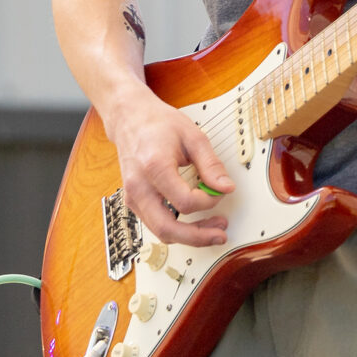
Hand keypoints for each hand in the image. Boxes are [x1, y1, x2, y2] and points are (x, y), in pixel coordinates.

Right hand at [106, 84, 234, 246]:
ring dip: (188, 236)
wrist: (131, 119)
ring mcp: (133, 196)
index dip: (208, 202)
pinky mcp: (133, 201)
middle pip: (167, 228)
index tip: (219, 193)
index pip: (184, 202)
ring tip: (211, 230)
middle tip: (220, 234)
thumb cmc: (158, 124)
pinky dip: (176, 229)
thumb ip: (211, 165)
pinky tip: (193, 222)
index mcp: (154, 167)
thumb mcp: (193, 137)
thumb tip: (226, 188)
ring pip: (160, 232)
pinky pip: (155, 224)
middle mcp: (138, 186)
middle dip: (198, 236)